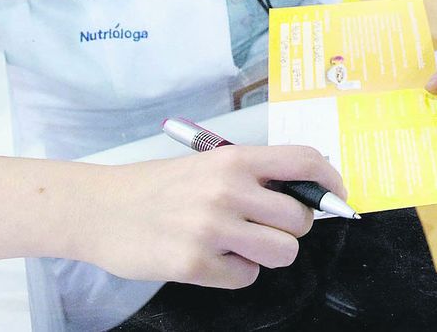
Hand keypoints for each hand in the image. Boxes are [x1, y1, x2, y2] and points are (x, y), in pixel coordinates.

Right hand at [77, 144, 343, 288]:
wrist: (100, 208)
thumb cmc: (158, 186)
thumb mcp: (208, 164)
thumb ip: (253, 175)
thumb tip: (306, 193)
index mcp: (233, 159)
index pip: (304, 161)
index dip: (330, 182)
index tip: (337, 198)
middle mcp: (227, 190)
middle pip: (300, 219)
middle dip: (290, 230)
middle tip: (264, 228)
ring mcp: (211, 229)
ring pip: (283, 252)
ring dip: (267, 254)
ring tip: (238, 245)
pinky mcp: (194, 264)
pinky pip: (246, 277)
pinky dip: (235, 273)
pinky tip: (210, 258)